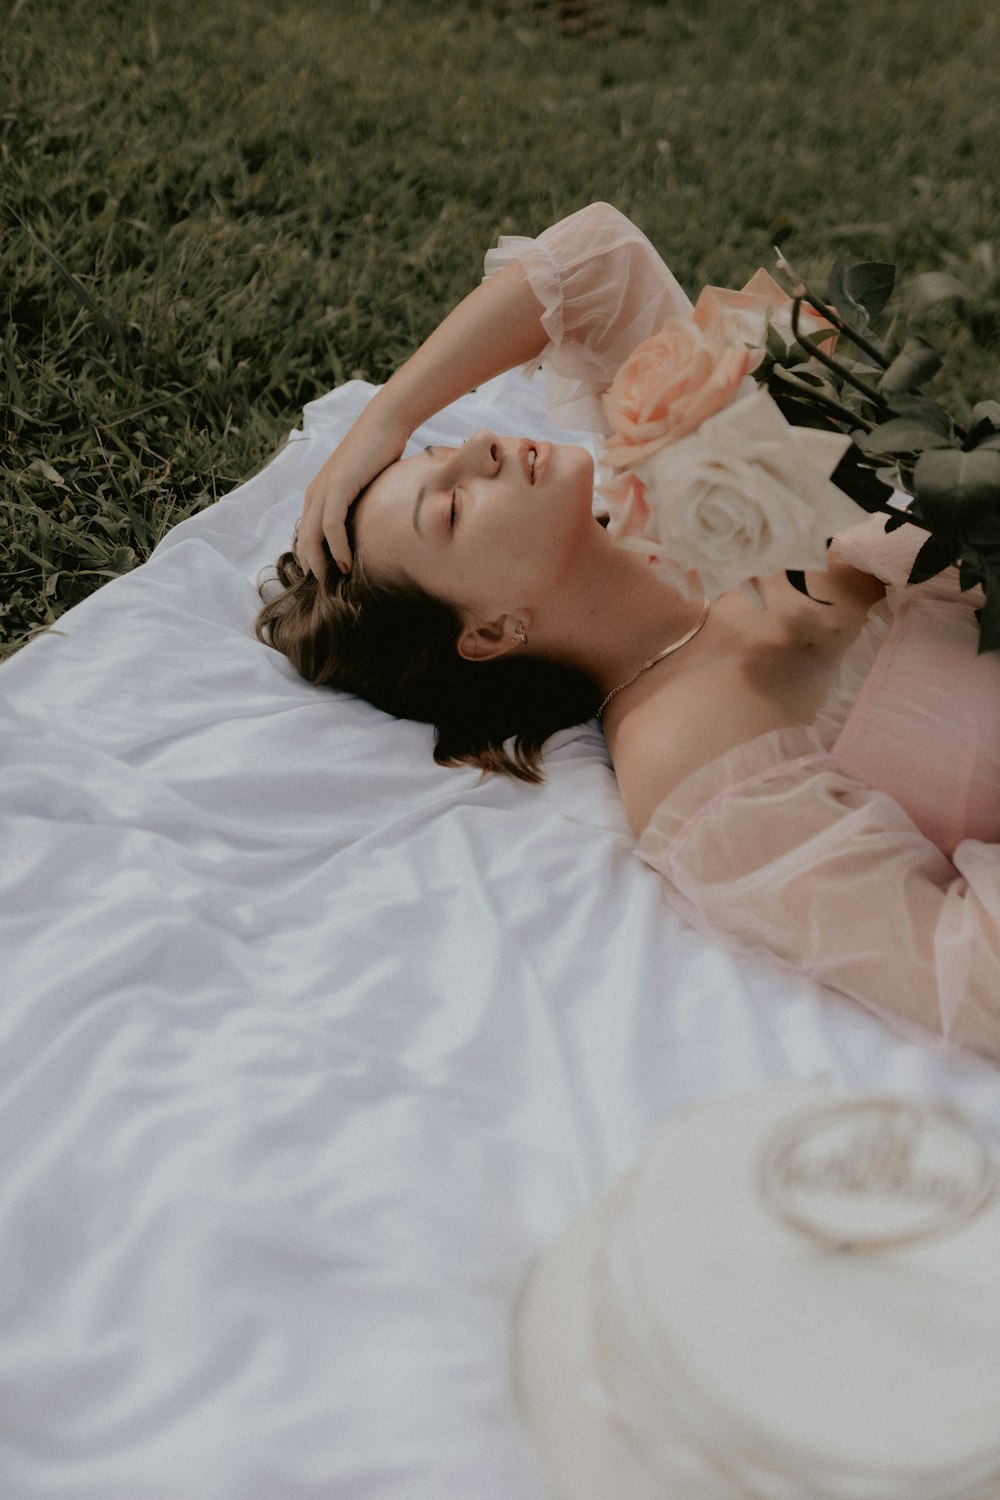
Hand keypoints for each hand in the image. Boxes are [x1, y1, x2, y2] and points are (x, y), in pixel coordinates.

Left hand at [295, 399, 409, 576]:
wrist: (386, 424)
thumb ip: (360, 510)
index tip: (330, 582)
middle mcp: (314, 494)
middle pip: (302, 542)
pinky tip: (346, 563)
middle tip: (329, 592)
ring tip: (336, 583)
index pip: (306, 537)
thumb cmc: (381, 455)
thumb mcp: (366, 489)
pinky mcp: (337, 487)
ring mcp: (323, 490)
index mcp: (318, 496)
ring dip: (321, 564)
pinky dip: (336, 548)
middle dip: (312, 569)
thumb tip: (371, 533)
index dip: (313, 561)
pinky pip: (330, 526)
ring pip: (311, 538)